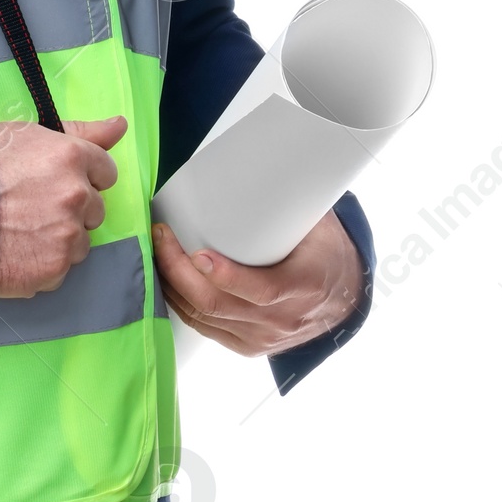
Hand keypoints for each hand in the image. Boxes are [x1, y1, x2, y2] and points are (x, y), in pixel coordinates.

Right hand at [0, 116, 125, 297]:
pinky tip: (18, 250)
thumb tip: (120, 124)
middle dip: (73, 208)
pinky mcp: (55, 269)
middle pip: (95, 208)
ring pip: (80, 241)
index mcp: (71, 157)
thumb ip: (79, 132)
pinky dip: (43, 263)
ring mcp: (68, 235)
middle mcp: (77, 195)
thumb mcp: (25, 135)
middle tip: (34, 206)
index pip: (105, 171)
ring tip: (23, 230)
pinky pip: (61, 268)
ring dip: (60, 238)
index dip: (83, 176)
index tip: (60, 181)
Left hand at [151, 209, 362, 357]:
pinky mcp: (248, 346)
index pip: (261, 290)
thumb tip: (265, 156)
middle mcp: (282, 320)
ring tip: (156, 250)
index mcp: (304, 287)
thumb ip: (293, 198)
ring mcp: (263, 338)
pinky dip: (181, 304)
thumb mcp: (320, 224)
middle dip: (179, 270)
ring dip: (172, 285)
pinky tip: (166, 281)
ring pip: (204, 318)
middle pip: (218, 305)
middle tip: (161, 235)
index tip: (198, 252)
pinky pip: (205, 329)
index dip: (226, 275)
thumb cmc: (326, 251)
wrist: (346, 298)